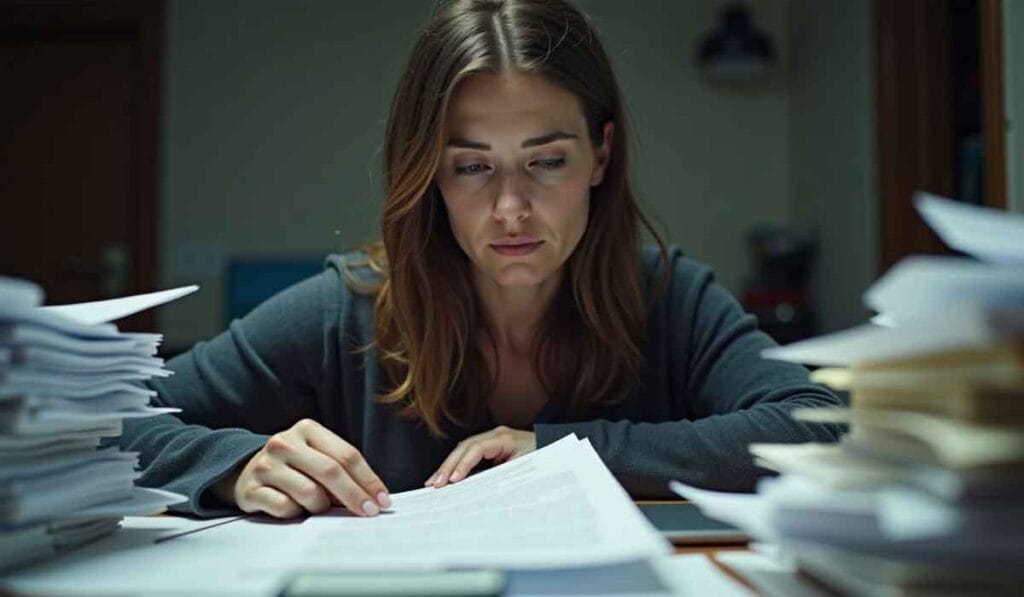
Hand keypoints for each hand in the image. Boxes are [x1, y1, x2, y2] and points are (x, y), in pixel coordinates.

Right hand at [212, 418, 389, 518]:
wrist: (245, 471)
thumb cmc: (293, 465)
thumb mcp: (317, 455)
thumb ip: (341, 469)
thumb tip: (373, 497)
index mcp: (307, 429)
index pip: (347, 455)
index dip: (368, 480)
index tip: (382, 500)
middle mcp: (285, 442)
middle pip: (331, 472)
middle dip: (355, 496)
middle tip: (369, 513)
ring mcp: (265, 465)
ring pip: (310, 493)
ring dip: (322, 506)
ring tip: (318, 506)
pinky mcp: (251, 489)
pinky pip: (286, 508)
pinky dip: (296, 513)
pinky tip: (294, 508)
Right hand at [425, 426, 535, 487]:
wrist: (557, 453)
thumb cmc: (544, 462)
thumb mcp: (524, 471)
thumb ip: (502, 478)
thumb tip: (478, 491)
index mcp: (505, 439)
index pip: (477, 448)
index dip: (463, 464)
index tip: (453, 480)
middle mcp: (496, 436)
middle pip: (465, 448)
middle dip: (448, 466)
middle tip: (434, 484)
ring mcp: (492, 440)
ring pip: (463, 451)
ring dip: (448, 467)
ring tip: (434, 483)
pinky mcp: (491, 448)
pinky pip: (469, 455)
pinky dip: (457, 467)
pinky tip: (447, 478)